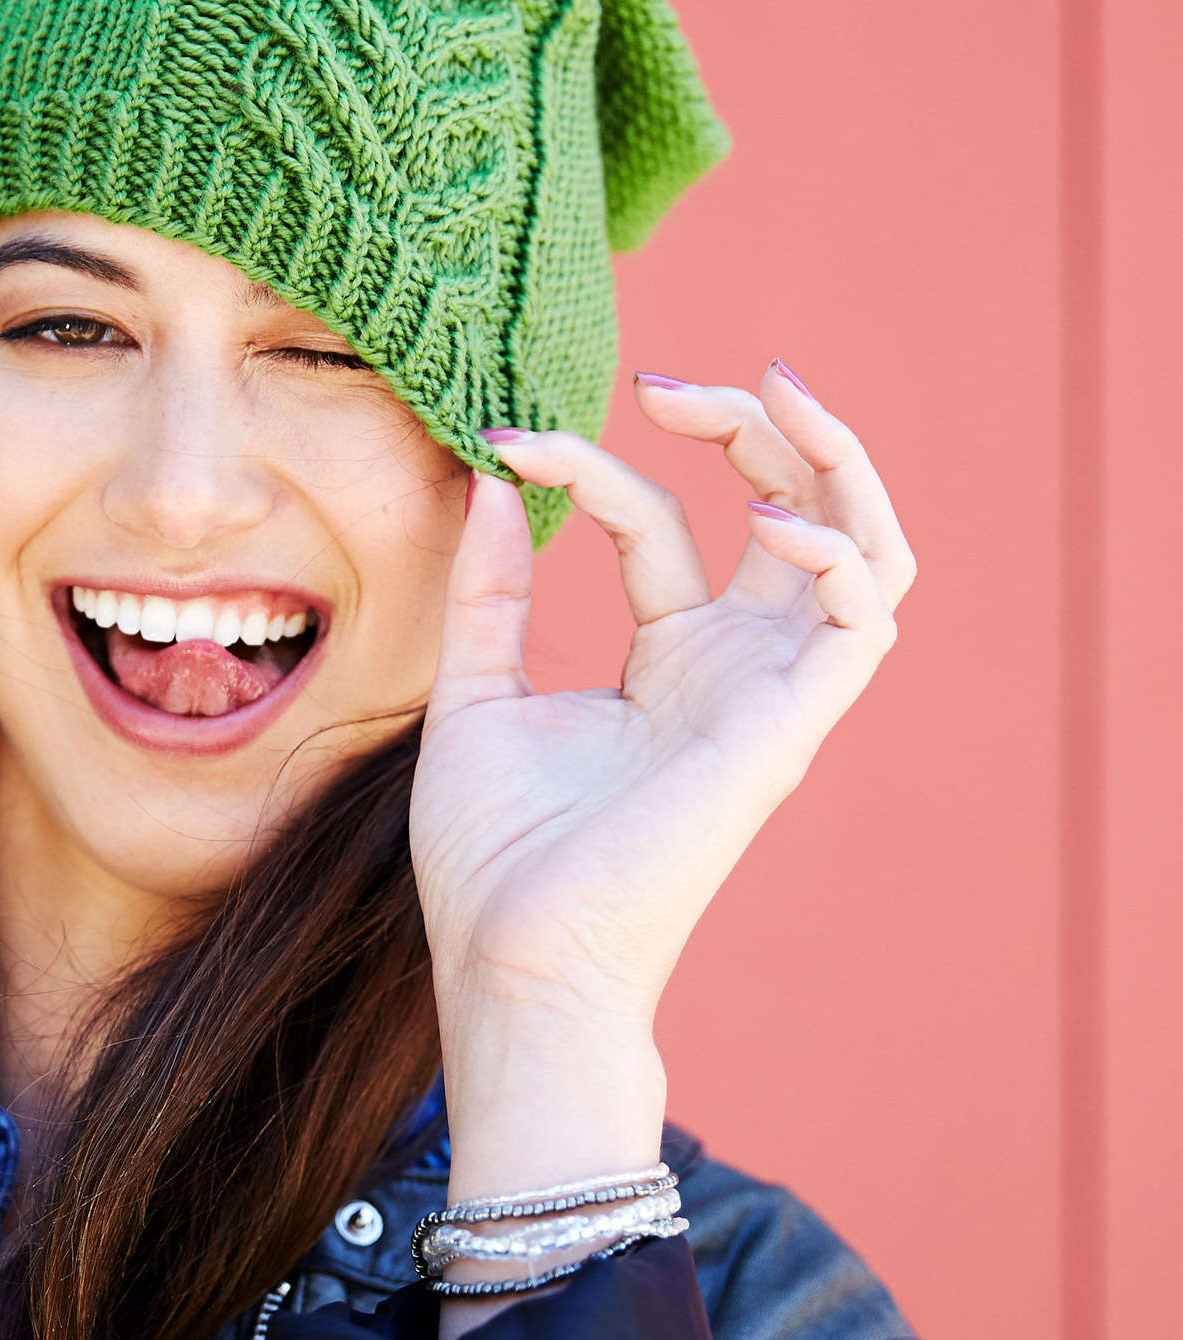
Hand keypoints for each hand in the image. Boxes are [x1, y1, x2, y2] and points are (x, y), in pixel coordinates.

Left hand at [411, 357, 917, 1067]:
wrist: (511, 957)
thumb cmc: (495, 852)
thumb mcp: (474, 691)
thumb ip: (489, 589)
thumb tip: (488, 477)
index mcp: (664, 656)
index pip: (659, 520)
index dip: (592, 464)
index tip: (509, 440)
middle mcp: (730, 665)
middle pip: (794, 511)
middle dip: (754, 427)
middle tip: (676, 382)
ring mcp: (767, 694)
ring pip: (864, 548)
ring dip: (834, 460)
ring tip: (772, 390)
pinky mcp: (788, 728)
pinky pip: (860, 621)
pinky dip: (835, 552)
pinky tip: (765, 516)